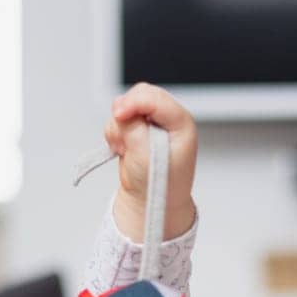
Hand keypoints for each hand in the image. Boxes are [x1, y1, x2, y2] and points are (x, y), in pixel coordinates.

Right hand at [105, 82, 197, 240]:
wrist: (151, 201)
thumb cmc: (161, 184)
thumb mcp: (147, 156)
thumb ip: (134, 128)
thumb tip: (121, 113)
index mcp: (182, 124)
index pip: (156, 99)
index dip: (135, 103)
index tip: (119, 115)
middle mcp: (169, 119)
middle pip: (142, 94)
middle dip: (126, 112)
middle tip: (122, 135)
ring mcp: (153, 123)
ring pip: (128, 105)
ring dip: (120, 125)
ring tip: (127, 148)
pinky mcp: (139, 128)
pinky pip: (120, 118)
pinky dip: (115, 132)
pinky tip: (123, 148)